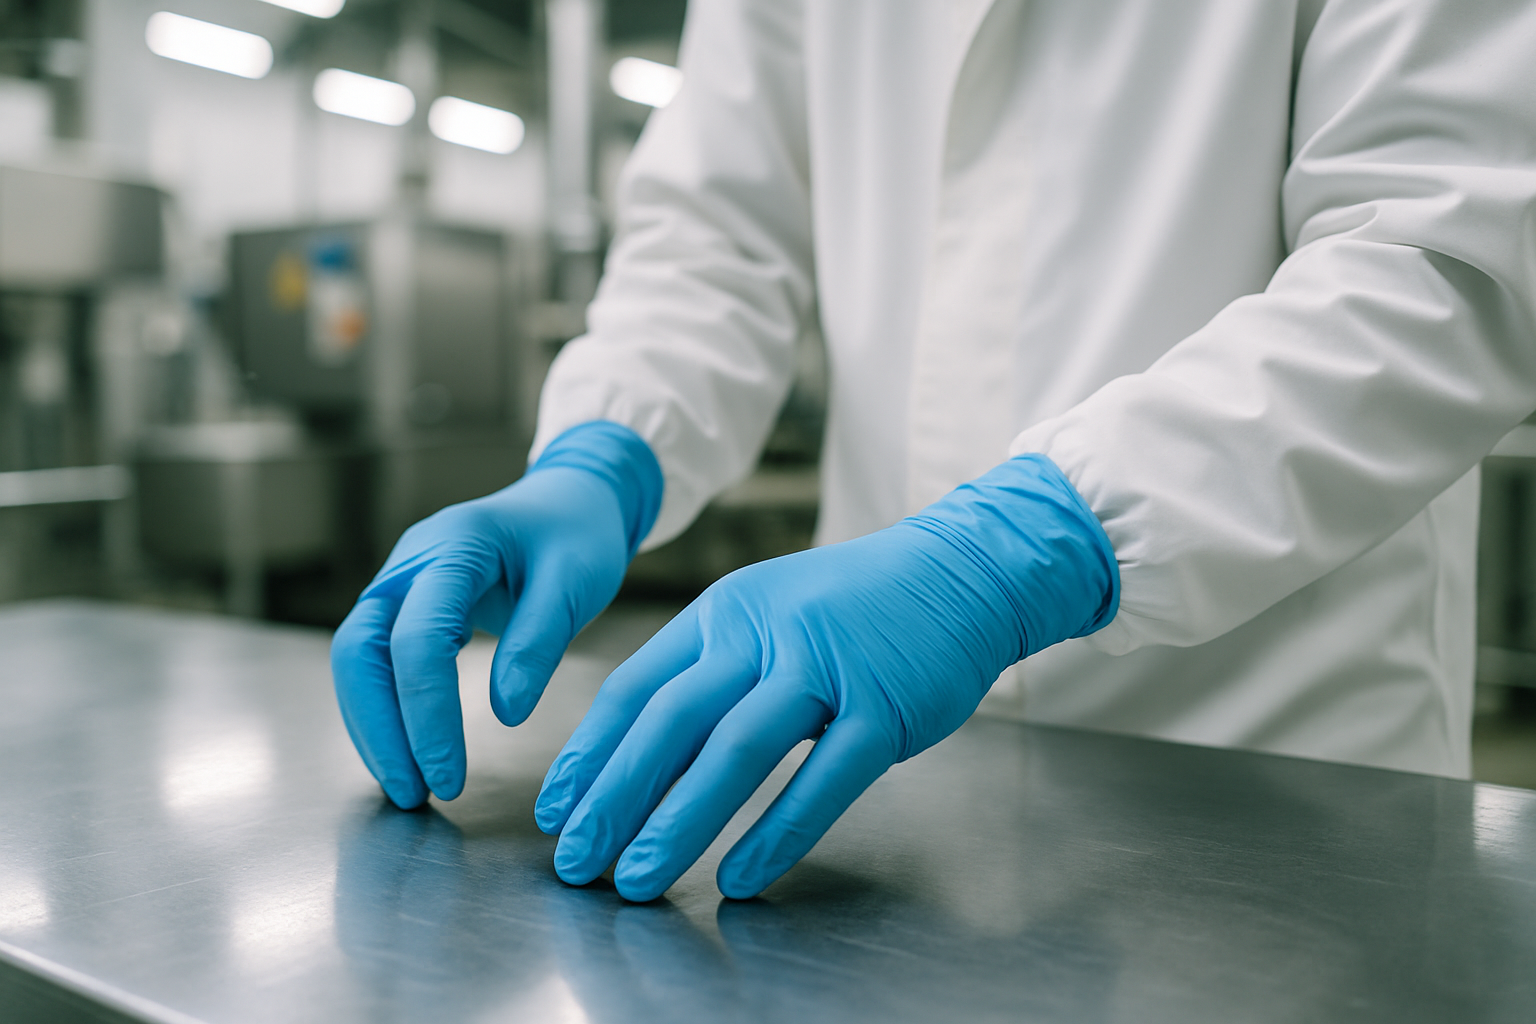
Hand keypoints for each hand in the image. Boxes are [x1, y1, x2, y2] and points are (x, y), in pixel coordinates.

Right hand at [330, 421, 662, 808]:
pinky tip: (408, 755)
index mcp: (453, 546)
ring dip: (375, 727)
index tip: (450, 775)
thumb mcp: (574, 582)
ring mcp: (399, 583)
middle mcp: (409, 563)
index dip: (427, 713)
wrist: (571, 499)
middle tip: (413, 795)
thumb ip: (538, 643)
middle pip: (360, 653)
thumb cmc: (575, 534)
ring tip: (409, 789)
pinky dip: (386, 711)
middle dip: (380, 730)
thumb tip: (506, 712)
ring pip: (357, 662)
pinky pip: (377, 663)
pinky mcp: (404, 607)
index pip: (417, 639)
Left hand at [534, 454, 1118, 900]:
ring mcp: (826, 668)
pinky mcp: (883, 706)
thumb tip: (641, 750)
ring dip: (679, 821)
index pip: (637, 687)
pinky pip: (822, 779)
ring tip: (637, 879)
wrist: (962, 569)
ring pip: (736, 751)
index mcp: (725, 613)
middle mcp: (765, 634)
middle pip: (671, 722)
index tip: (557, 811)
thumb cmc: (855, 607)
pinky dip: (777, 832)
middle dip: (614, 798)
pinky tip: (740, 877)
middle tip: (576, 862)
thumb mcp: (768, 613)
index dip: (591, 753)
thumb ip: (710, 669)